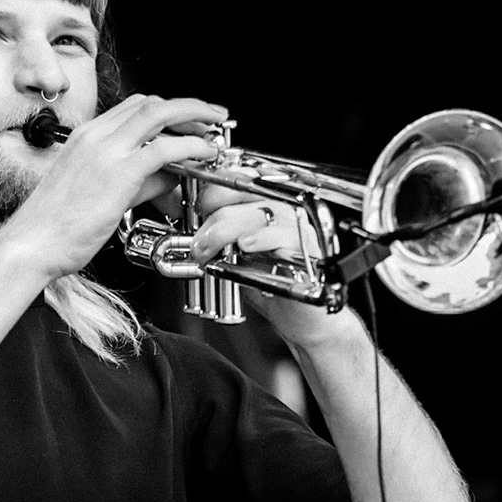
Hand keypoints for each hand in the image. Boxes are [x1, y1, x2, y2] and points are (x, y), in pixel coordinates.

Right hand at [5, 95, 227, 278]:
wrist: (30, 245)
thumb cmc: (54, 227)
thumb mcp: (97, 193)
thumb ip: (137, 181)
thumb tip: (169, 176)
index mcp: (86, 137)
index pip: (133, 108)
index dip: (166, 110)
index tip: (187, 122)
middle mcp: (96, 136)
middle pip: (150, 103)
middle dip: (186, 107)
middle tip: (210, 119)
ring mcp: (106, 151)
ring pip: (160, 114)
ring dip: (194, 116)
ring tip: (214, 131)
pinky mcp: (119, 173)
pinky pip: (165, 148)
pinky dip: (191, 147)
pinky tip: (204, 155)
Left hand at [189, 193, 354, 345]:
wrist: (304, 320)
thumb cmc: (275, 290)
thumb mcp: (238, 260)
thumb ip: (221, 241)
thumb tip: (192, 231)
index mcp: (271, 207)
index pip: (244, 180)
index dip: (217, 190)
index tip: (198, 208)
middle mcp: (288, 212)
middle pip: (250, 194)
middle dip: (215, 217)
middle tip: (198, 243)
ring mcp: (300, 229)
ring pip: (263, 212)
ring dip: (228, 229)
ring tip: (209, 250)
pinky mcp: (309, 250)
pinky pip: (286, 235)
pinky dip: (262, 239)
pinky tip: (246, 246)